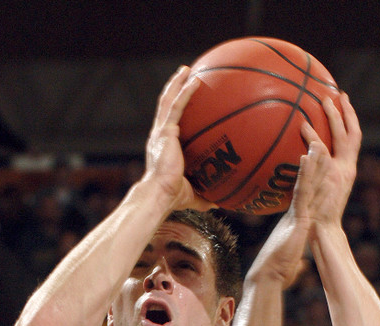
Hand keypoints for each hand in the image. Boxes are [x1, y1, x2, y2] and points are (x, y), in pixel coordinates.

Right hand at [144, 66, 214, 211]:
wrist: (160, 195)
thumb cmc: (172, 198)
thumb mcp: (193, 195)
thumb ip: (205, 197)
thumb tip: (220, 202)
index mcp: (163, 147)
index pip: (168, 123)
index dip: (175, 109)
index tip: (184, 99)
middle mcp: (159, 136)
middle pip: (166, 105)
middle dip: (174, 89)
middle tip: (185, 75)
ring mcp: (161, 132)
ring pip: (168, 100)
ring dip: (177, 83)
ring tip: (186, 70)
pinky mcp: (165, 131)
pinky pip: (176, 107)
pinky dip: (185, 92)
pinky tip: (195, 81)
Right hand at [246, 133, 330, 288]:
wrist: (268, 277)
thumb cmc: (276, 274)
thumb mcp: (291, 266)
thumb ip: (297, 262)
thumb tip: (302, 266)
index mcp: (293, 223)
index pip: (304, 198)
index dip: (309, 183)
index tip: (313, 168)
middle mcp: (293, 214)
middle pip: (306, 185)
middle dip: (313, 166)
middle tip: (317, 144)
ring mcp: (295, 213)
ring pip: (306, 183)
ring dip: (313, 163)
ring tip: (318, 142)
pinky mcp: (297, 217)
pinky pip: (303, 191)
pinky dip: (305, 174)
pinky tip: (308, 157)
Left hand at [302, 92, 361, 230]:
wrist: (324, 233)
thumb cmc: (319, 216)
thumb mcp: (319, 191)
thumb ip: (315, 176)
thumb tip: (305, 163)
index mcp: (346, 171)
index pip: (352, 142)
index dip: (350, 123)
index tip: (344, 105)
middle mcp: (347, 170)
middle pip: (352, 135)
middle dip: (347, 113)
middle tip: (339, 94)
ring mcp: (340, 174)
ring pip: (340, 140)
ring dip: (333, 119)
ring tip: (323, 101)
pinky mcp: (329, 179)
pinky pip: (321, 156)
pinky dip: (314, 142)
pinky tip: (304, 129)